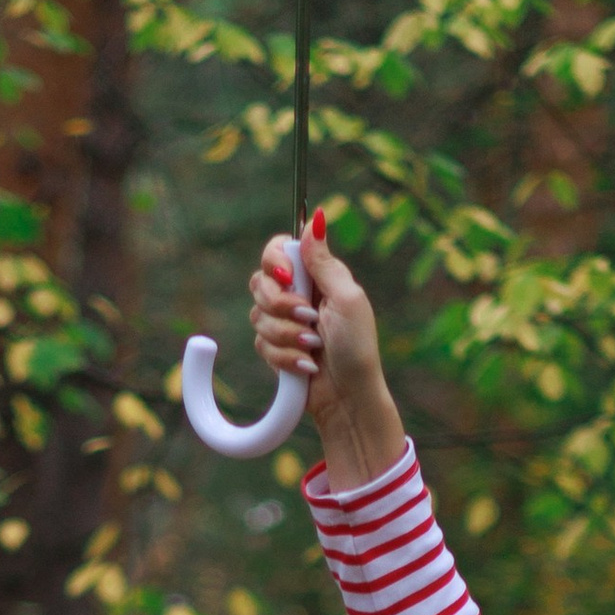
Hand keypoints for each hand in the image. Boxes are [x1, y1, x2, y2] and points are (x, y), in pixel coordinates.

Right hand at [251, 217, 406, 488]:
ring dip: (287, 336)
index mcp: (316, 276)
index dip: (274, 261)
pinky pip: (261, 345)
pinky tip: (307, 367)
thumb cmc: (357, 347)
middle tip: (310, 319)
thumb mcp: (346, 298)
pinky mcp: (276, 350)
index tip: (287, 277)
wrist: (349, 397)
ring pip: (257, 316)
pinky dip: (285, 358)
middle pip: (260, 282)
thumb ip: (325, 261)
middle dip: (281, 305)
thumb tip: (316, 217)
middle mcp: (297, 295)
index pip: (277, 250)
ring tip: (313, 348)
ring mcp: (284, 323)